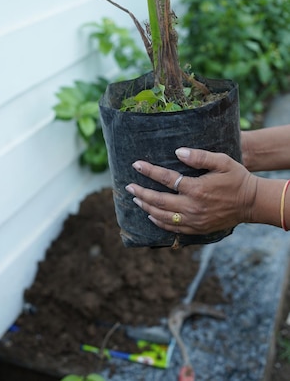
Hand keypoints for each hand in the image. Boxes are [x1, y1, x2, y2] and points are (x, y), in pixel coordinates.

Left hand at [125, 147, 257, 234]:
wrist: (252, 203)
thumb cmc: (237, 178)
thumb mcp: (221, 161)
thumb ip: (199, 157)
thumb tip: (178, 152)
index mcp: (196, 189)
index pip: (166, 179)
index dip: (149, 171)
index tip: (136, 164)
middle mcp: (192, 207)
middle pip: (159, 201)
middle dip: (141, 193)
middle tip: (128, 187)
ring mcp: (194, 220)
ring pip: (163, 216)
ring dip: (147, 207)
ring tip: (136, 199)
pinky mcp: (198, 229)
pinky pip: (173, 228)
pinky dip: (159, 222)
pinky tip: (151, 216)